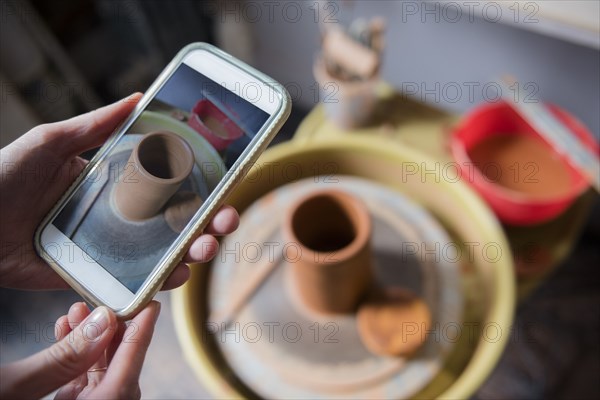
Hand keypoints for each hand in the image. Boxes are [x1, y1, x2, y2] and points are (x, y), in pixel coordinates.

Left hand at [0, 93, 238, 289]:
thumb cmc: (1, 177)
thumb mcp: (50, 143)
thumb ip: (95, 126)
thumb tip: (139, 97)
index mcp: (114, 183)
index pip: (168, 184)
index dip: (200, 186)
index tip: (225, 184)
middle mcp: (119, 216)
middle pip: (175, 221)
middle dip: (209, 223)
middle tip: (226, 221)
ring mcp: (110, 249)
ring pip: (164, 253)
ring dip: (194, 252)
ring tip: (204, 248)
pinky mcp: (95, 277)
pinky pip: (134, 282)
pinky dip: (161, 283)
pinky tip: (177, 275)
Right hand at [0, 301, 159, 398]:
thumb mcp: (11, 388)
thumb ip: (62, 358)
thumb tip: (103, 320)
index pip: (127, 377)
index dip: (141, 339)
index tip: (152, 308)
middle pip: (116, 376)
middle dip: (111, 336)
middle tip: (102, 304)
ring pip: (97, 379)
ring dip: (90, 344)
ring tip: (75, 312)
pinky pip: (78, 387)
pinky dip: (74, 359)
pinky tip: (63, 332)